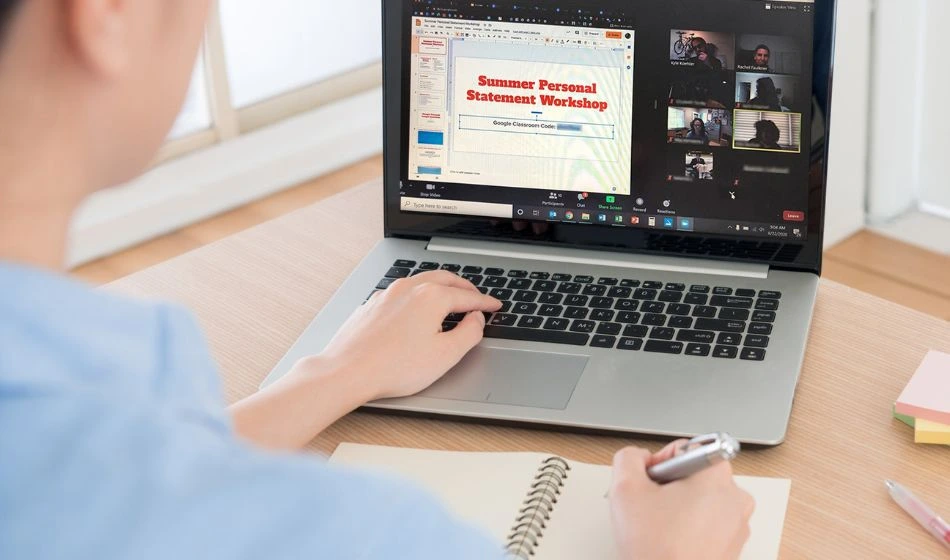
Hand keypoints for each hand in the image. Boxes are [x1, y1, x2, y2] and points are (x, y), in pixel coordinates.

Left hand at [316, 270, 500, 401]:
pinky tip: (418, 308)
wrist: (347, 371)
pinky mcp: (372, 304)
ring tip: (450, 297)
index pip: (467, 297)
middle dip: (464, 288)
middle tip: (476, 297)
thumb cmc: (394, 366)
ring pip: (421, 281)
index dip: (485, 303)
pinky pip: (402, 292)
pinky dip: (419, 294)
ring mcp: (387, 294)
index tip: (495, 306)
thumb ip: (469, 333)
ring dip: (441, 286)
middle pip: (445, 280)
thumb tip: (476, 320)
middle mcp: (409, 288)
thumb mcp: (445, 355)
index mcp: (431, 297)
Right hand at [609, 441, 754, 559]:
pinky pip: (710, 524)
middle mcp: (736, 498)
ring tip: (662, 527)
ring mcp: (738, 525)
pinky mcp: (734, 546)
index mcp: (716, 476)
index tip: (651, 481)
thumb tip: (638, 457)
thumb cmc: (657, 549)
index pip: (687, 447)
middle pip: (696, 474)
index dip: (661, 461)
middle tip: (652, 506)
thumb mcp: (625, 488)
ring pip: (702, 500)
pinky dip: (691, 527)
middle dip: (670, 485)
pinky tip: (672, 540)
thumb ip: (628, 457)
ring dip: (680, 507)